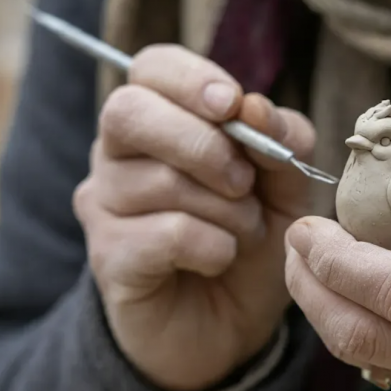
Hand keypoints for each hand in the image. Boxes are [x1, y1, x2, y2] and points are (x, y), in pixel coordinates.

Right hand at [73, 44, 314, 390]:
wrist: (229, 323)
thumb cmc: (251, 242)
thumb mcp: (285, 187)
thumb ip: (281, 141)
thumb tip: (255, 106)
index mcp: (159, 120)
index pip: (152, 67)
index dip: (193, 78)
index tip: (232, 105)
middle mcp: (118, 154)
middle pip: (131, 112)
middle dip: (204, 145)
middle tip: (244, 184)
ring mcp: (105, 204)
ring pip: (161, 180)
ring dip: (226, 210)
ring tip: (244, 232)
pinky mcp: (108, 254)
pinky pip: (166, 233)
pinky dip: (213, 247)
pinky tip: (220, 259)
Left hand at [285, 175, 390, 390]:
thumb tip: (376, 223)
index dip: (342, 264)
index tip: (307, 229)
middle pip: (374, 341)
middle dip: (315, 292)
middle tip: (295, 244)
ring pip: (377, 362)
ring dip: (329, 311)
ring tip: (313, 262)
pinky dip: (362, 328)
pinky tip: (353, 291)